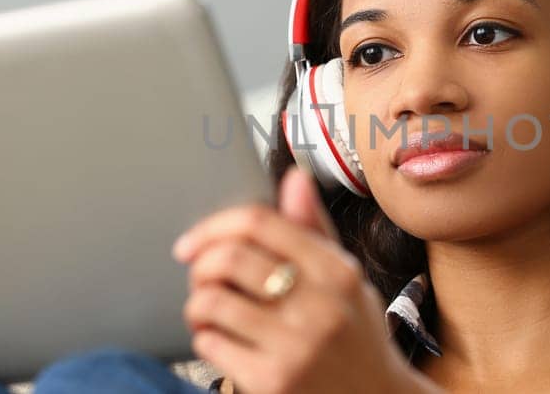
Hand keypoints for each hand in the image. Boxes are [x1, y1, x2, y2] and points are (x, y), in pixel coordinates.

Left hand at [173, 169, 440, 393]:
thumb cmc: (356, 336)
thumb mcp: (346, 280)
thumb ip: (314, 230)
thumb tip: (295, 176)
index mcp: (337, 271)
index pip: (260, 223)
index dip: (215, 225)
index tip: (193, 241)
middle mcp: (320, 306)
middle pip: (229, 258)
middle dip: (200, 266)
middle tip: (200, 278)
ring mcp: (296, 346)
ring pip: (211, 301)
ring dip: (198, 304)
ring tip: (209, 312)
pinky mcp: (273, 381)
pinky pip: (211, 343)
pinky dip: (206, 338)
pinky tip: (221, 341)